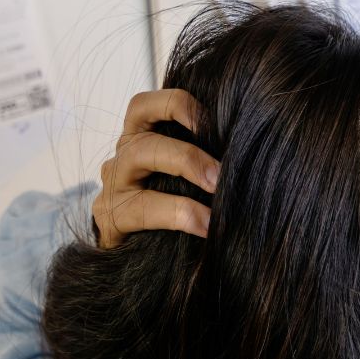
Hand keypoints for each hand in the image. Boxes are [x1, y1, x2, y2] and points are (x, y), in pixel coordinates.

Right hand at [93, 89, 219, 248]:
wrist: (135, 254)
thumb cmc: (171, 202)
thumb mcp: (185, 173)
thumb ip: (205, 153)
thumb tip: (248, 143)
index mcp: (141, 135)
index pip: (148, 104)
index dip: (180, 104)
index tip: (217, 123)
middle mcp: (124, 153)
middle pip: (144, 129)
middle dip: (188, 148)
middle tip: (222, 172)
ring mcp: (114, 183)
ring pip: (138, 155)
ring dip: (184, 167)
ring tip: (216, 190)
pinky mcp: (110, 217)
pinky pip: (141, 208)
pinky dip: (179, 214)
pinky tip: (206, 226)